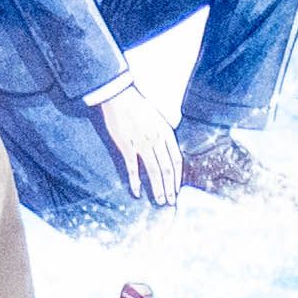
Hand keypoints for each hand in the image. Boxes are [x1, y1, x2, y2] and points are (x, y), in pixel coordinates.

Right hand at [95, 78, 182, 203]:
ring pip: (154, 171)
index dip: (178, 177)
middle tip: (170, 201)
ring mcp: (142, 143)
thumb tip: (168, 152)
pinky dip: (136, 181)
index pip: (176, 160)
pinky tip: (137, 192)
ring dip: (157, 188)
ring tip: (160, 201)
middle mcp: (157, 140)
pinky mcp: (126, 146)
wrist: (119, 95)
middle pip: (167, 169)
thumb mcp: (157, 118)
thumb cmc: (137, 105)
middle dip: (170, 188)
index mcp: (166, 132)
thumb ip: (163, 135)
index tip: (177, 189)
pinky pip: (133, 168)